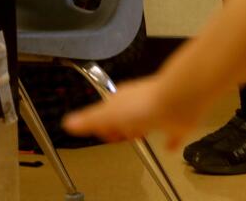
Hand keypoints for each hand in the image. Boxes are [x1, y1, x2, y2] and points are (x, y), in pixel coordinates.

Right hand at [62, 75, 201, 148]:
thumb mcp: (108, 114)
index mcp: (122, 100)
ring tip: (139, 136)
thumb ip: (89, 120)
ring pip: (147, 121)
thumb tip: (67, 122)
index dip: (104, 125)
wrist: (178, 99)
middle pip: (126, 117)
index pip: (107, 113)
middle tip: (121, 136)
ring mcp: (160, 111)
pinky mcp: (178, 122)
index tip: (104, 134)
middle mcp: (140, 103)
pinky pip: (173, 133)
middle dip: (122, 127)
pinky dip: (171, 140)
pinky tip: (169, 146)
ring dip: (142, 129)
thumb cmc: (142, 105)